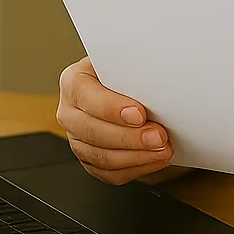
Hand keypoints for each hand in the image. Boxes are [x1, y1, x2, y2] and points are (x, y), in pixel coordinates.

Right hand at [56, 57, 174, 184]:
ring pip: (100, 156)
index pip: (86, 95)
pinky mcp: (90, 158)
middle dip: (129, 137)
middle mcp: (70, 111)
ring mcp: (77, 138)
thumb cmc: (125, 71)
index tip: (139, 114)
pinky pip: (108, 173)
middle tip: (158, 136)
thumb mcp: (126, 60)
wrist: (127, 86)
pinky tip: (153, 159)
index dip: (112, 108)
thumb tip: (158, 74)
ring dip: (136, 156)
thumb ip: (133, 68)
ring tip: (162, 149)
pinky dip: (135, 168)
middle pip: (92, 131)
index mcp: (74, 81)